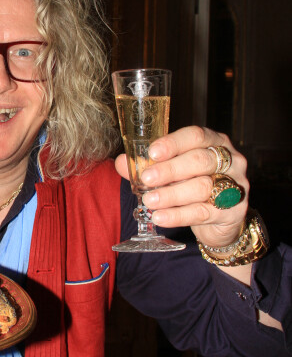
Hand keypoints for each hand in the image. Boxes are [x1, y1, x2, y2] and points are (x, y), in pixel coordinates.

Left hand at [114, 126, 247, 247]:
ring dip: (171, 194)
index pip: (196, 135)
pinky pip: (203, 212)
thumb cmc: (192, 187)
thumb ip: (147, 166)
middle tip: (146, 179)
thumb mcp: (171, 174)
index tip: (152, 153)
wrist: (220, 220)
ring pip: (202, 187)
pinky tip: (160, 217)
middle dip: (169, 170)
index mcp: (213, 142)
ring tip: (149, 201)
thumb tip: (121, 162)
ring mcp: (234, 185)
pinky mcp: (232, 211)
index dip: (173, 143)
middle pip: (200, 160)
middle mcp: (229, 160)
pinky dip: (178, 215)